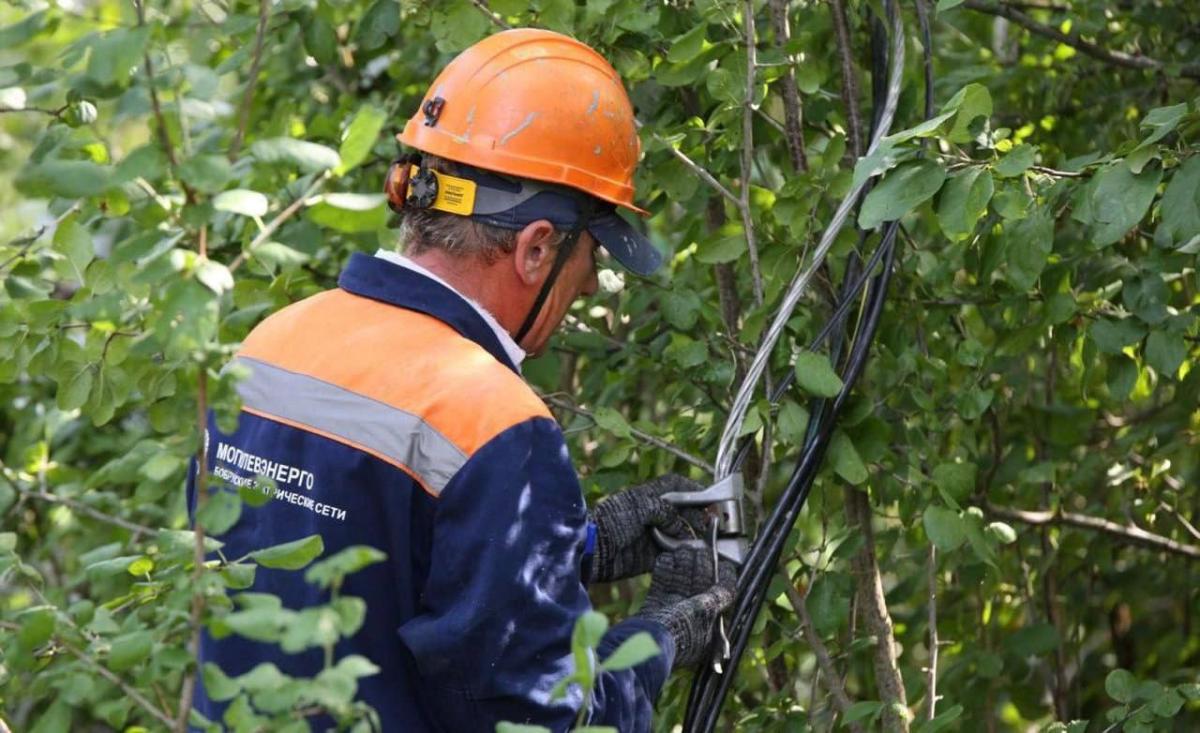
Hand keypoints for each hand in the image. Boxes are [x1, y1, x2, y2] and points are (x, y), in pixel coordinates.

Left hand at [589, 474, 707, 582]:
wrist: (591, 550)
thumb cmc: (612, 522)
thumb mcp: (639, 507)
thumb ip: (664, 511)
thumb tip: (682, 526)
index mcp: (647, 496)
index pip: (675, 486)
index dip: (693, 490)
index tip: (711, 498)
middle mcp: (652, 514)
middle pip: (682, 513)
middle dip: (698, 518)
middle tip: (713, 525)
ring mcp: (651, 536)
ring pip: (680, 535)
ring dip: (693, 539)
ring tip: (708, 542)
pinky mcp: (649, 557)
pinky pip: (672, 555)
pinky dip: (683, 555)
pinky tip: (695, 557)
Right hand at [636, 546, 736, 668]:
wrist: (645, 642)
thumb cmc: (680, 631)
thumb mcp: (706, 612)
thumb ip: (720, 596)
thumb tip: (730, 582)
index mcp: (709, 632)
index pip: (720, 600)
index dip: (722, 580)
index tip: (724, 563)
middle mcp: (692, 624)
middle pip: (698, 588)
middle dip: (700, 566)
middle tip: (701, 548)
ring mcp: (672, 615)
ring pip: (680, 583)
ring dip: (682, 564)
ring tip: (683, 547)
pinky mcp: (654, 609)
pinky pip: (662, 585)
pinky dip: (664, 570)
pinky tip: (667, 556)